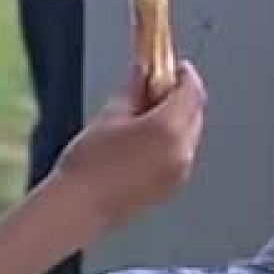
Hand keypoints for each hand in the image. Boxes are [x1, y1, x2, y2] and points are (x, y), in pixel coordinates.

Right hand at [49, 61, 205, 229]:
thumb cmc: (89, 163)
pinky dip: (171, 139)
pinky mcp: (171, 186)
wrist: (79, 207)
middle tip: (157, 85)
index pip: (192, 91)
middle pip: (194, 112)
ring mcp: (179, 171)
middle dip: (180, 96)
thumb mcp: (110, 115)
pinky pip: (180, 153)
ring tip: (147, 112)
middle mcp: (181, 151)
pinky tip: (145, 137)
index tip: (174, 66)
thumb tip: (142, 71)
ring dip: (176, 118)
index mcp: (167, 129)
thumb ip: (133, 89)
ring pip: (188, 133)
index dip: (185, 75)